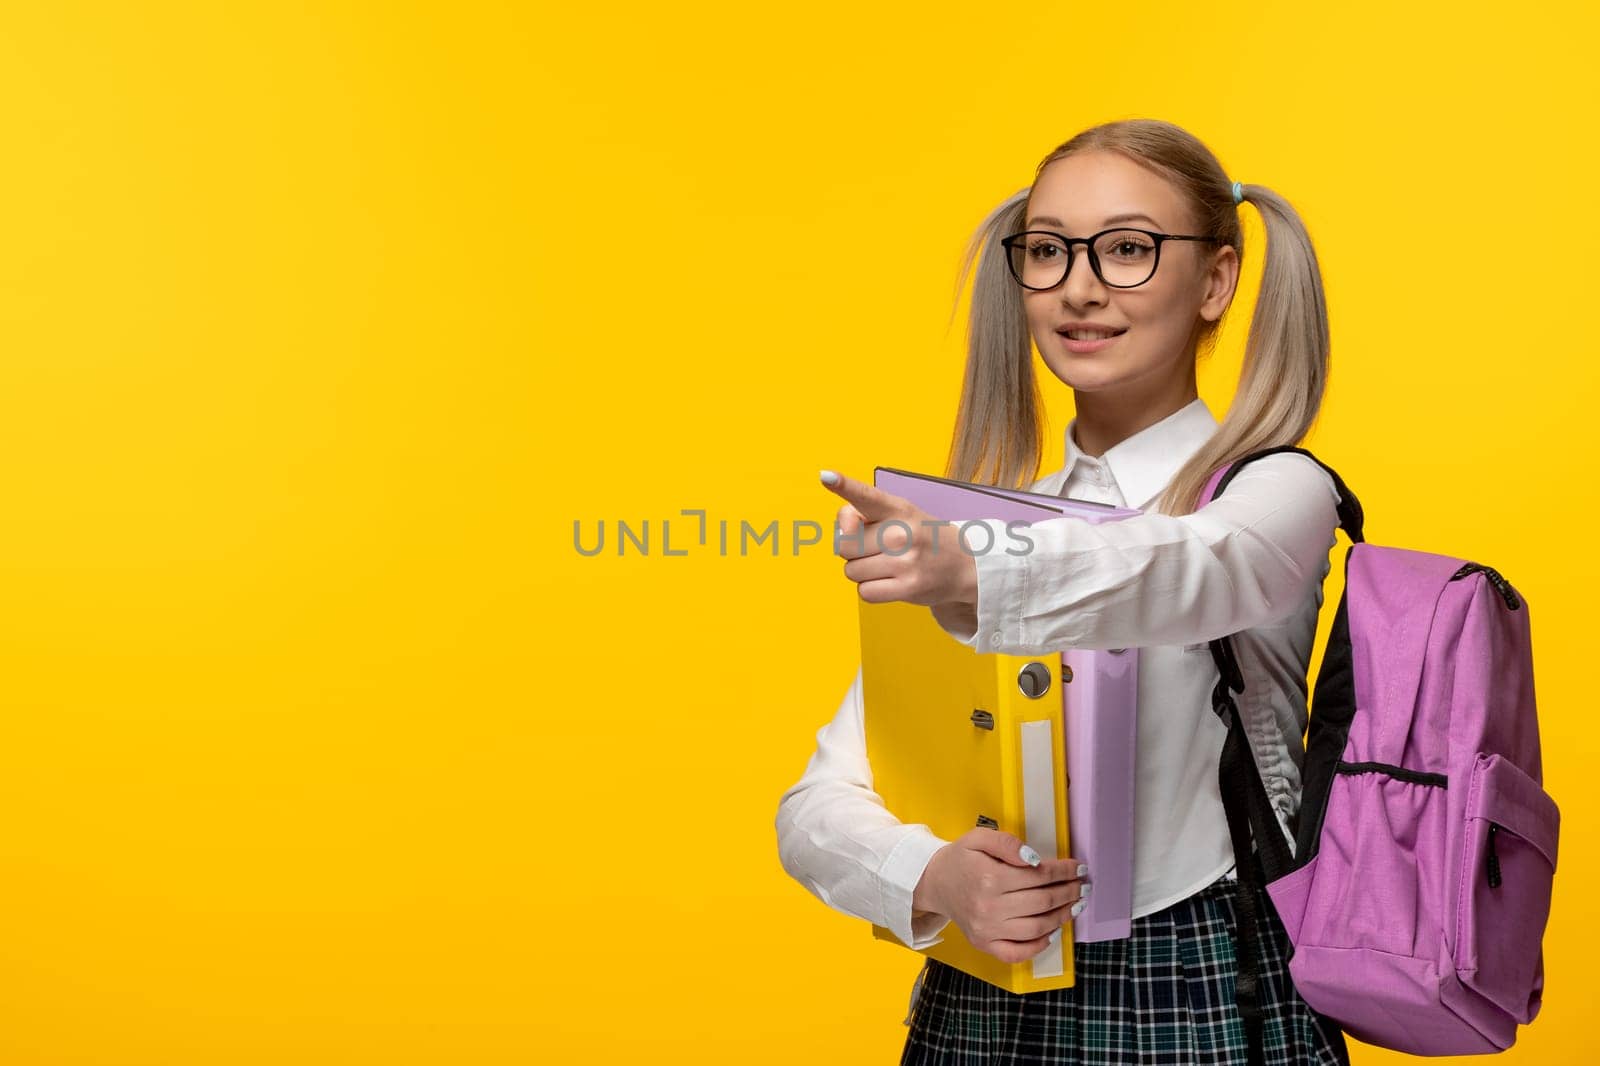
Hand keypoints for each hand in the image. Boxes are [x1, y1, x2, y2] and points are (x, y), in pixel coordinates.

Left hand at [820, 469, 978, 608]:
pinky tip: (890, 580)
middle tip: (875, 548)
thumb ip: (863, 514)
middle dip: (852, 549)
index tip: (826, 476)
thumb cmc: (922, 537)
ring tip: (886, 564)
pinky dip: (871, 589)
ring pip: (851, 570)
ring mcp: (905, 562)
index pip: (867, 496)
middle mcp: (902, 533)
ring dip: (861, 571)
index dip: (844, 486)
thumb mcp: (900, 514)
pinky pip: (864, 592)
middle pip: (844, 545)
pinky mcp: (908, 588)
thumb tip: (841, 530)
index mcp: (899, 509)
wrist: (964, 566)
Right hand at [912, 828, 1089, 962]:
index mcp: (990, 878)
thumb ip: (1006, 843)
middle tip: (1083, 886)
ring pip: (1037, 929)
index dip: (1064, 872)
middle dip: (1069, 893)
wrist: (933, 883)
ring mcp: (987, 930)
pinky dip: (1038, 946)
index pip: (1039, 876)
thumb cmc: (960, 859)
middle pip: (1043, 903)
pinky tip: (1051, 931)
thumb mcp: (978, 838)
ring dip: (1062, 917)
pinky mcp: (984, 944)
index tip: (1078, 868)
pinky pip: (1017, 952)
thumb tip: (1034, 859)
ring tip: (1075, 905)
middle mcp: (989, 908)